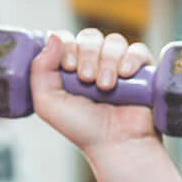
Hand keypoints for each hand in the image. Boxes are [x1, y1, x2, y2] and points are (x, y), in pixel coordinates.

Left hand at [29, 28, 159, 155]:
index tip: (69, 67)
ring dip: (107, 60)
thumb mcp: (48, 103)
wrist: (116, 145)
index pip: (66, 39)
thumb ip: (40, 70)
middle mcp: (93, 63)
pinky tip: (125, 75)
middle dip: (87, 54)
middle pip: (89, 37)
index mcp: (69, 68)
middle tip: (86, 79)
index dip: (67, 46)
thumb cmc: (82, 129)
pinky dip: (131, 58)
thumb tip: (53, 36)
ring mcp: (118, 65)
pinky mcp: (141, 70)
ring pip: (113, 41)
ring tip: (105, 86)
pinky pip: (138, 49)